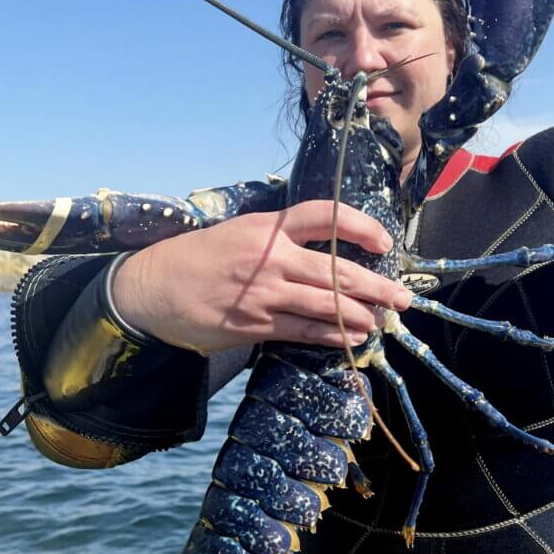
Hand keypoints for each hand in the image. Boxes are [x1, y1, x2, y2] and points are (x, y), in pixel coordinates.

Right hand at [112, 200, 411, 353]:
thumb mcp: (239, 232)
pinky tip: (352, 337)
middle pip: (336, 271)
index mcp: (266, 228)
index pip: (322, 216)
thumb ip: (280, 238)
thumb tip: (326, 250)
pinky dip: (332, 336)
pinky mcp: (254, 325)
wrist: (151, 288)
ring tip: (382, 321)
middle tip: (402, 297)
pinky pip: (304, 332)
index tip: (383, 240)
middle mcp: (269, 258)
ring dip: (360, 316)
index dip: (358, 225)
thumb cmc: (199, 258)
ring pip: (325, 305)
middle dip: (376, 286)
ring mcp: (263, 294)